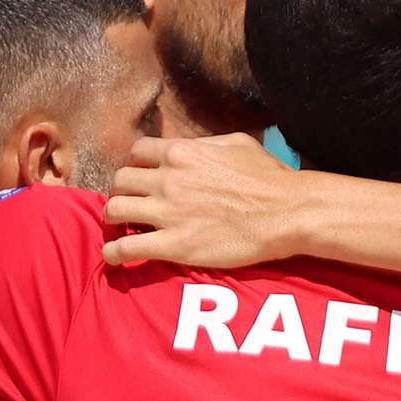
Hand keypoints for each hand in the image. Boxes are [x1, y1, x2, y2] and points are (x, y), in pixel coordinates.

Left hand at [102, 134, 299, 267]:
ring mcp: (168, 212)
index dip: (135, 165)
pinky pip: (127, 248)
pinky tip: (114, 256)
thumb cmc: (269, 178)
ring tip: (118, 228)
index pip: (137, 153)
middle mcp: (168, 179)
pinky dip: (114, 252)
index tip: (139, 178)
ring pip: (115, 210)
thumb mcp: (237, 143)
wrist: (287, 212)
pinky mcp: (174, 245)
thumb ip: (205, 144)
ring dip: (113, 219)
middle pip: (121, 181)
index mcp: (181, 152)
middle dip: (121, 192)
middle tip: (129, 204)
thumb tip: (191, 148)